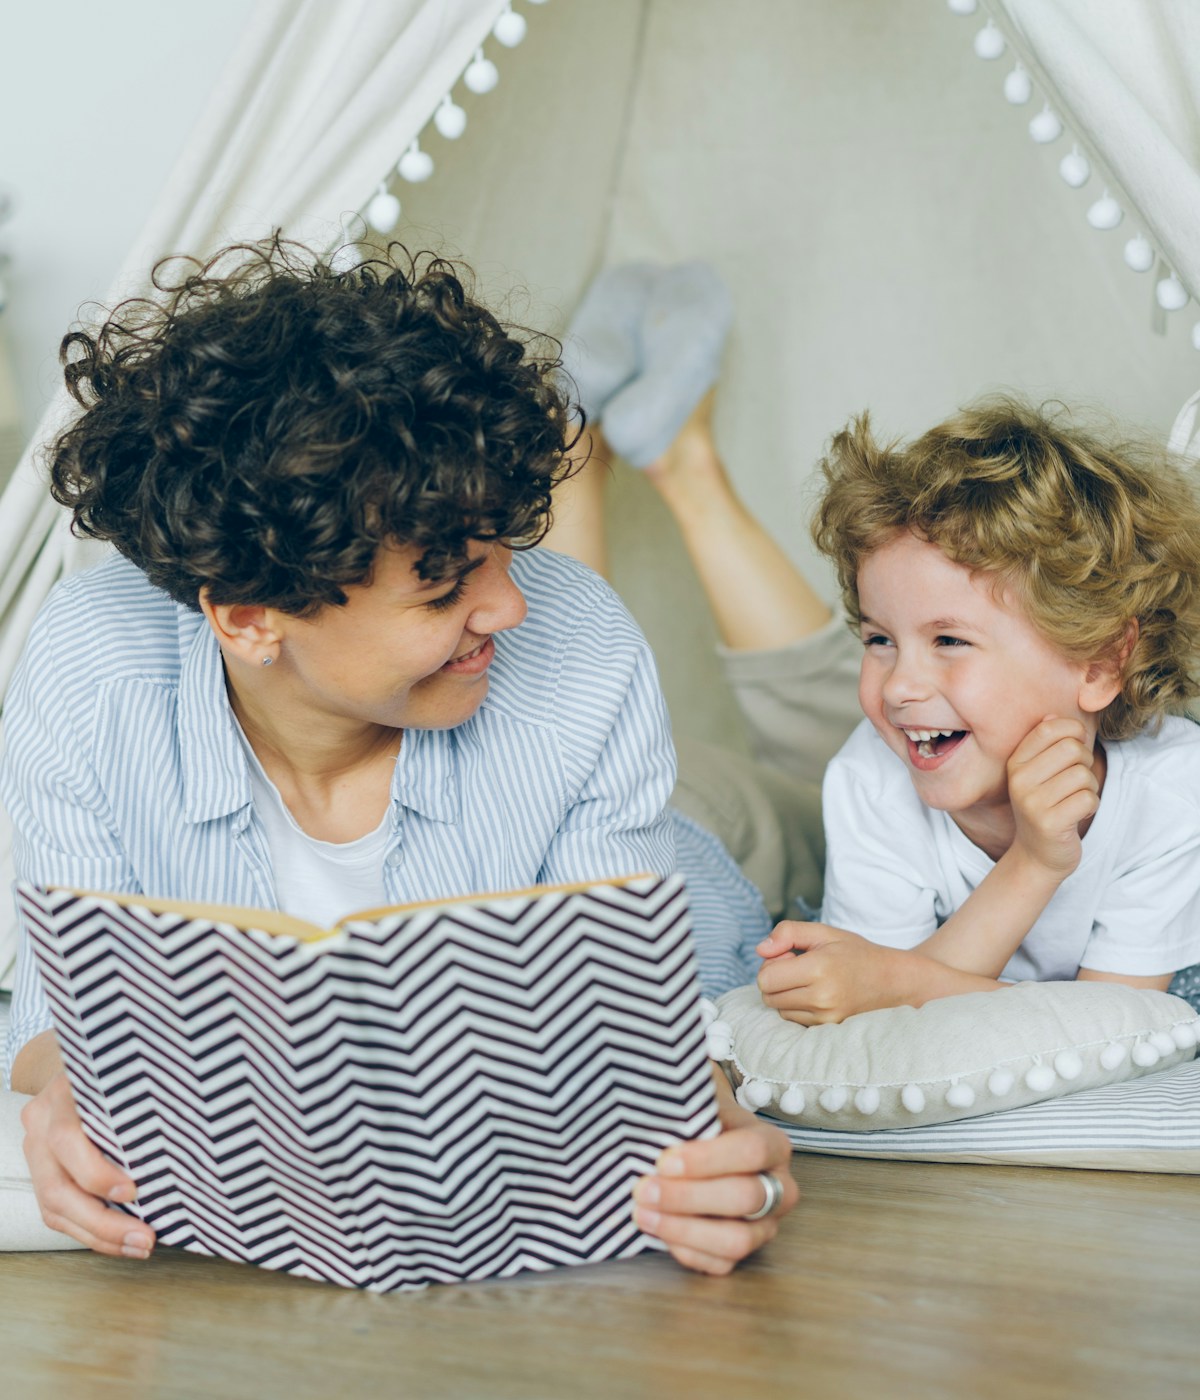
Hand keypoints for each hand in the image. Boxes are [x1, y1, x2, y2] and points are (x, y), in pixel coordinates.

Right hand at [20, 1071, 155, 1257]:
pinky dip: (90, 1231)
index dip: (96, 1172)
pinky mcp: (40, 1172)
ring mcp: (34, 1148)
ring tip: (139, 1246)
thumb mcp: (131, 1072)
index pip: (67, 1138)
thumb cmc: (121, 1071)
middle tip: (146, 1238)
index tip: (134, 1192)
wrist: (82, 1065)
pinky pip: (56, 1213)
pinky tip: (120, 1241)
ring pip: (55, 1208)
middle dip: (103, 1221)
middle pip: (58, 1186)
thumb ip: (145, 1097)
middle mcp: (41, 1122)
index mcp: (63, 1091)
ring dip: (100, 1235)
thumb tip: (195, 1129)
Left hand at [631, 1068, 797, 1274]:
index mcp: (772, 1144)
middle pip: (744, 1198)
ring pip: (736, 1241)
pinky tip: (656, 1229)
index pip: (751, 1152)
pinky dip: (684, 1249)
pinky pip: (720, 1265)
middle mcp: (778, 1188)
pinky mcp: (742, 1252)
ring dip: (683, 1228)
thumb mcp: (698, 1102)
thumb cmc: (698, 1119)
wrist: (699, 1137)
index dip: (707, 1159)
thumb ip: (687, 1105)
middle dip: (688, 1197)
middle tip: (643, 1188)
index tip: (664, 1161)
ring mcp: (764, 1225)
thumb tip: (653, 1109)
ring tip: (642, 1213)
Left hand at [755, 920, 910, 1024]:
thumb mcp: (823, 931)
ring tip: (810, 980)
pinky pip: (795, 1020)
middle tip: (799, 966)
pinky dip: (797, 1007)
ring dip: (786, 995)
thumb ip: (788, 933)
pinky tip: (816, 994)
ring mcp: (826, 1018)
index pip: (765, 979)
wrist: (892, 981)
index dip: (770, 964)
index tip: (789, 956)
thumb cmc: (855, 952)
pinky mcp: (828, 1029)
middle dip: (775, 979)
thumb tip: (760, 950)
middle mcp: (822, 998)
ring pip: (779, 1010)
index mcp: (819, 969)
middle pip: (768, 996)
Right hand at [1006, 716, 1099, 878]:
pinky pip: (1088, 799)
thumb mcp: (1040, 773)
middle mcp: (1019, 780)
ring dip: (1090, 787)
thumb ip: (1047, 744)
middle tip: (1077, 779)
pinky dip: (1091, 806)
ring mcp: (1032, 803)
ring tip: (1076, 799)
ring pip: (1083, 775)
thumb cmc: (1046, 806)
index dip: (1074, 731)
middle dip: (1085, 762)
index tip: (1076, 747)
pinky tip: (1078, 814)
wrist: (1038, 854)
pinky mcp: (1049, 823)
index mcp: (1015, 762)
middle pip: (1072, 748)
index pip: (1050, 728)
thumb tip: (1054, 715)